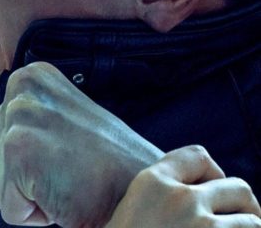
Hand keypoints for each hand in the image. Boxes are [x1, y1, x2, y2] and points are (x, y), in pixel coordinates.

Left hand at [0, 62, 164, 226]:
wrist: (145, 188)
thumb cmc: (108, 167)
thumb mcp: (59, 122)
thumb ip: (24, 124)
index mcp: (28, 79)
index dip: (21, 167)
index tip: (57, 157)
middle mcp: (20, 89)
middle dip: (18, 183)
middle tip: (63, 173)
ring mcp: (18, 115)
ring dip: (25, 198)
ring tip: (63, 181)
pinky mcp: (19, 148)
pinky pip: (8, 208)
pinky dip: (34, 215)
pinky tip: (63, 193)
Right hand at [106, 145, 260, 227]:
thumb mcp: (128, 213)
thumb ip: (161, 198)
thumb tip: (205, 191)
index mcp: (150, 183)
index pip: (198, 156)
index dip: (211, 173)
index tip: (208, 193)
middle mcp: (179, 199)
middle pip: (237, 187)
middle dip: (241, 205)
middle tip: (236, 221)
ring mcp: (202, 226)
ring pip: (252, 220)